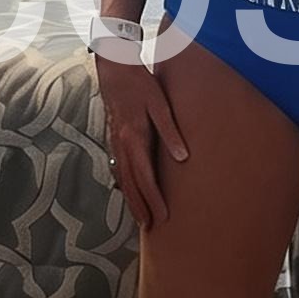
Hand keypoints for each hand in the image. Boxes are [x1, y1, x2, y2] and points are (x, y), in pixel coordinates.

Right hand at [94, 47, 187, 227]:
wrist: (114, 70)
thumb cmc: (141, 85)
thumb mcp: (160, 105)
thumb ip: (171, 132)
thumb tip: (184, 158)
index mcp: (134, 138)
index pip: (145, 177)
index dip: (154, 199)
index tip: (163, 217)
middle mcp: (122, 145)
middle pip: (131, 183)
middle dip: (141, 206)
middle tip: (151, 227)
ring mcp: (115, 142)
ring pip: (122, 178)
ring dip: (132, 199)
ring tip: (141, 218)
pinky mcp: (115, 139)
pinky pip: (119, 168)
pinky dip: (125, 184)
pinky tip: (130, 191)